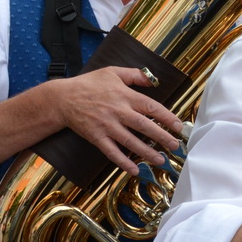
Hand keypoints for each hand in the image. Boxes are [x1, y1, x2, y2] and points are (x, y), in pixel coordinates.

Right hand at [54, 66, 187, 174]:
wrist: (63, 99)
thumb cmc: (89, 84)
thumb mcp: (112, 72)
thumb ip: (135, 75)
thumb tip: (153, 79)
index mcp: (125, 96)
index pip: (151, 107)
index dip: (167, 117)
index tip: (178, 126)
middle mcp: (118, 112)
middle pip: (144, 126)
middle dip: (162, 137)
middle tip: (175, 146)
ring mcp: (107, 126)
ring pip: (131, 141)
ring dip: (147, 152)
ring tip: (160, 160)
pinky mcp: (96, 137)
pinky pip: (112, 152)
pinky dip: (123, 162)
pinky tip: (135, 170)